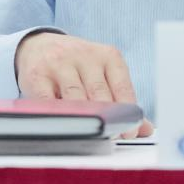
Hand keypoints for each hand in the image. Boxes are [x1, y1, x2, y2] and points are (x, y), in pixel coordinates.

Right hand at [15, 31, 153, 137]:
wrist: (38, 45)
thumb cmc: (77, 65)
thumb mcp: (102, 73)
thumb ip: (122, 99)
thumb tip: (146, 128)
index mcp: (108, 56)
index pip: (122, 85)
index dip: (127, 110)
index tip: (130, 132)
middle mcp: (85, 56)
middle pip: (99, 93)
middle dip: (106, 118)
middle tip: (111, 137)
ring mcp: (60, 63)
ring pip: (75, 97)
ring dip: (83, 120)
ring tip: (90, 136)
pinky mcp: (37, 75)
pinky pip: (49, 101)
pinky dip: (58, 116)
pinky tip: (64, 127)